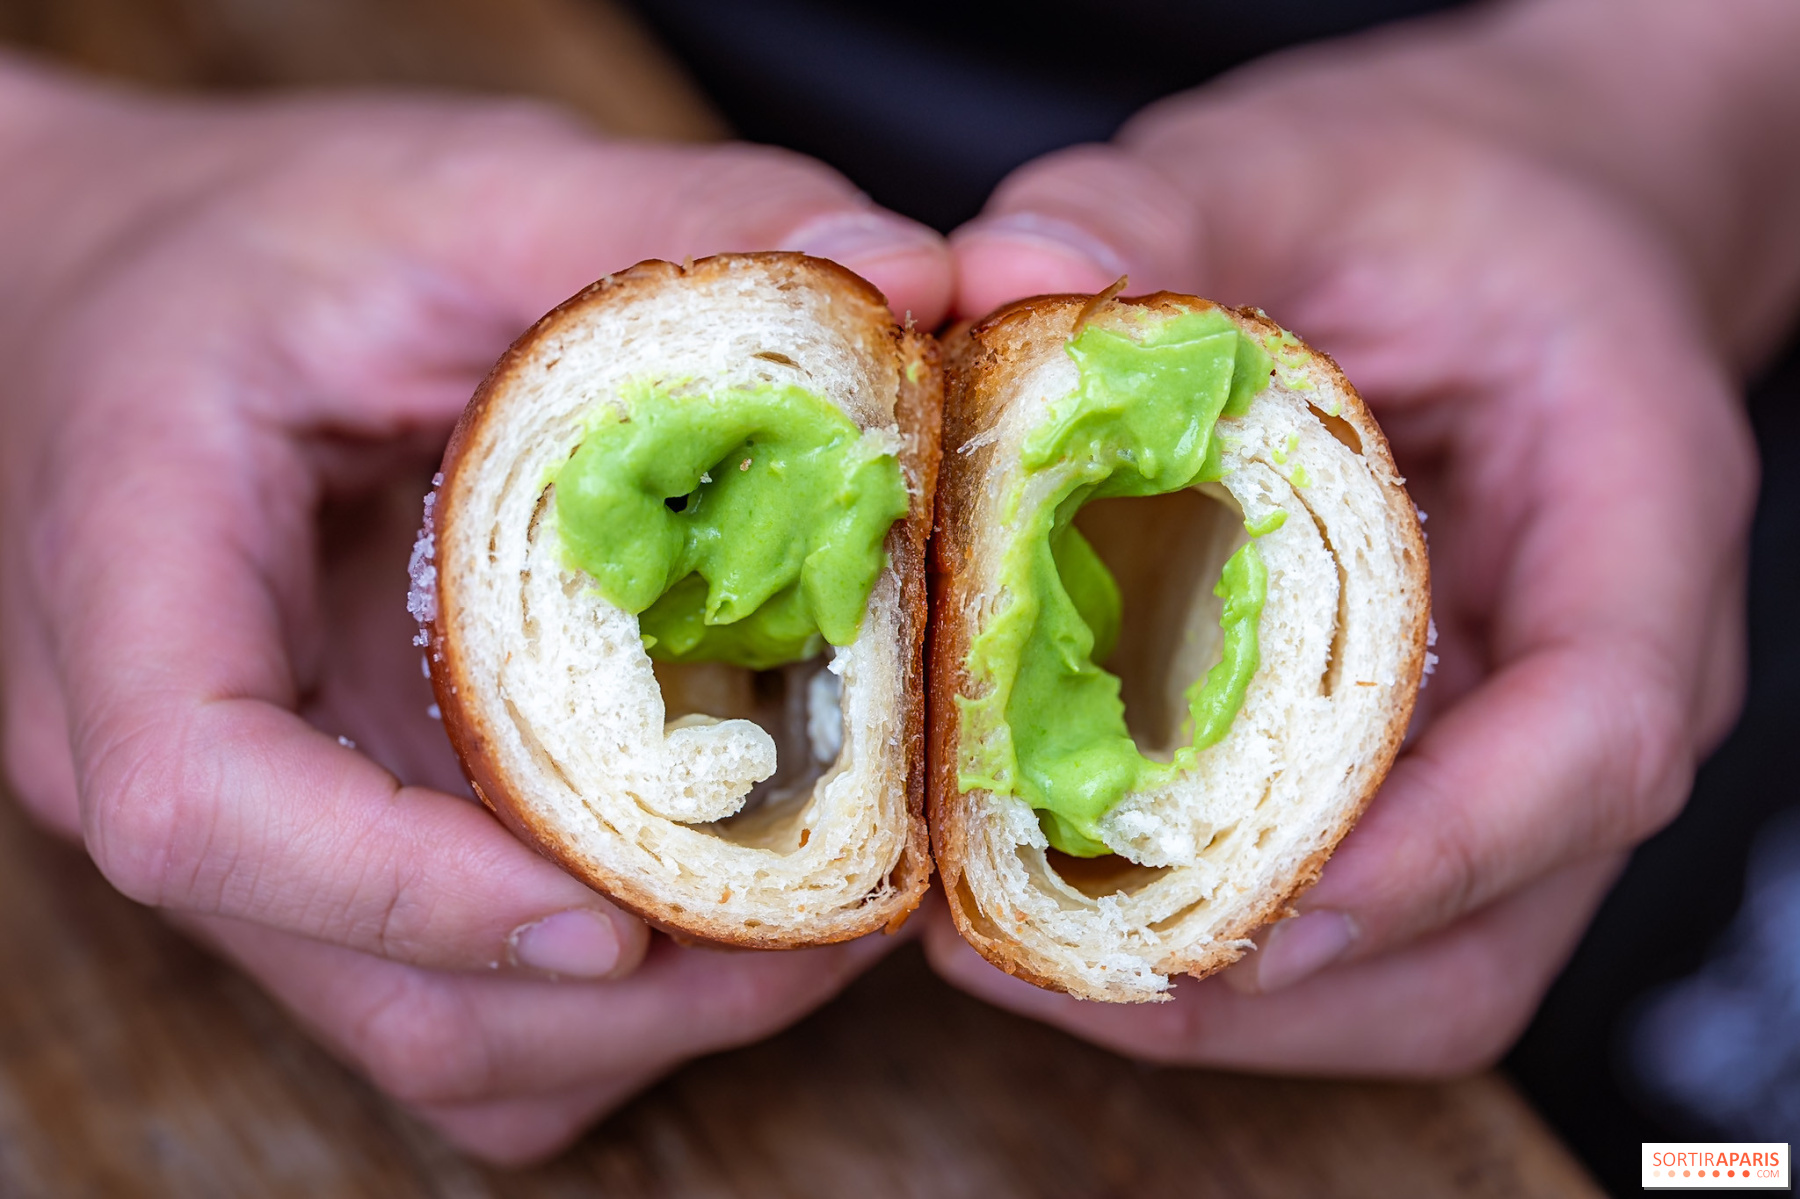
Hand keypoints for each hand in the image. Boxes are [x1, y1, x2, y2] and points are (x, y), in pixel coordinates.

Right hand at [0, 59, 950, 1160]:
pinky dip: (614, 1007)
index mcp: (140, 580)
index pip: (204, 803)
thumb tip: (921, 278)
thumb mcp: (452, 191)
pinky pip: (457, 1016)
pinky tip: (730, 890)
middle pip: (375, 983)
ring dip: (650, 1013)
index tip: (621, 916)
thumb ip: (671, 223)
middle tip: (849, 899)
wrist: (108, 291)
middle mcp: (157, 758)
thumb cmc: (257, 241)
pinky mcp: (326, 863)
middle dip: (638, 983)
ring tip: (826, 901)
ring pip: (435, 1038)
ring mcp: (249, 837)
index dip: (414, 893)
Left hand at [928, 4, 1779, 1072]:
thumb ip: (1156, 212)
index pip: (1594, 738)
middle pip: (1491, 925)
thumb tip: (996, 277)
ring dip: (1226, 999)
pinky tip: (1058, 894)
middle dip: (1266, 977)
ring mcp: (1521, 747)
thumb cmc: (1441, 194)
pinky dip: (1216, 945)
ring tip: (1016, 955)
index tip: (1244, 905)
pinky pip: (1358, 922)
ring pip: (1423, 969)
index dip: (1432, 851)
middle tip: (1033, 955)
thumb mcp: (1300, 163)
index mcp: (1635, 514)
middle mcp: (1602, 672)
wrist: (1513, 222)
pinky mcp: (1435, 769)